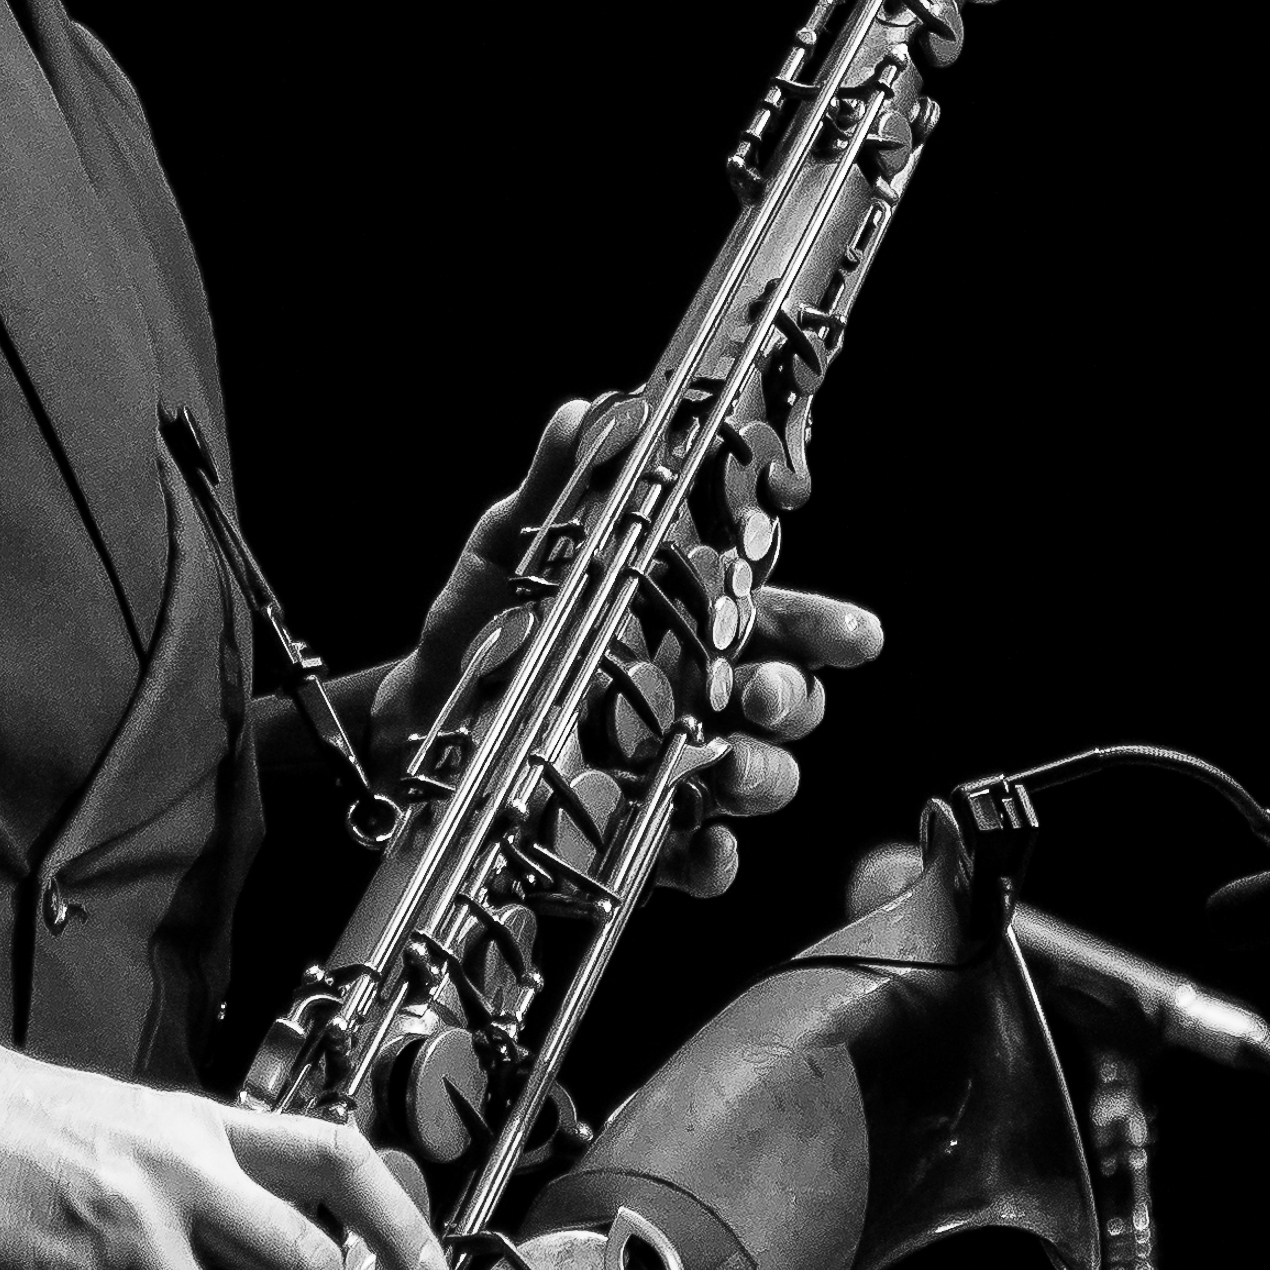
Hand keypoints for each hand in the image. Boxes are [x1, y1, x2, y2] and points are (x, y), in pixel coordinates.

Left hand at [356, 398, 886, 898]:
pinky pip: (703, 858)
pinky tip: (699, 846)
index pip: (782, 617)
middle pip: (792, 699)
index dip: (827, 628)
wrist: (413, 720)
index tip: (855, 637)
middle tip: (762, 694)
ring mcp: (675, 766)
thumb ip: (558, 484)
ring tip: (728, 767)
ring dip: (763, 774)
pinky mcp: (638, 835)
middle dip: (797, 698)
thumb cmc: (481, 627)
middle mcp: (695, 695)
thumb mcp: (513, 547)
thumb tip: (586, 410)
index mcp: (685, 620)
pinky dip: (711, 857)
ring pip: (763, 776)